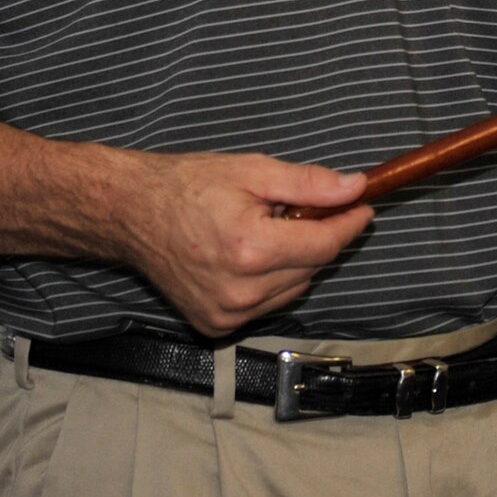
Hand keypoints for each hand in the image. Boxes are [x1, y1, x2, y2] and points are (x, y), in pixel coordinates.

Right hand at [124, 152, 371, 336]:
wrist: (133, 214)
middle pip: (311, 267)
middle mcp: (240, 292)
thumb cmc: (189, 185)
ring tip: (266, 229)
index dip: (349, 224)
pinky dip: (271, 281)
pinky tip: (250, 255)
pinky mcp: (216, 326)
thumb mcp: (252, 170)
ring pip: (293, 289)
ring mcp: (227, 315)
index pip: (323, 244)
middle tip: (296, 208)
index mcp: (250, 249)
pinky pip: (267, 305)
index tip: (363, 206)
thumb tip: (354, 189)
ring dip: (295, 261)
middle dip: (316, 236)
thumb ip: (308, 183)